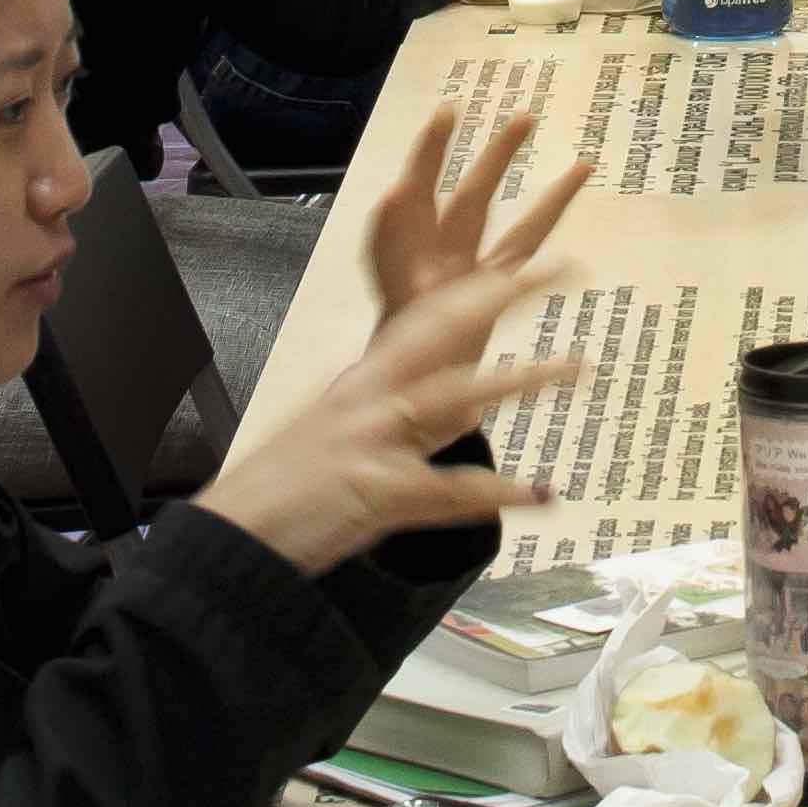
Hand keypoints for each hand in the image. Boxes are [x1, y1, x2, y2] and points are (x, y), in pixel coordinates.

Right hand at [201, 118, 589, 574]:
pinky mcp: (372, 492)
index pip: (425, 319)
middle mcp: (367, 399)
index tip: (531, 263)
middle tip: (559, 267)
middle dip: (500, 294)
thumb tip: (449, 412)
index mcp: (362, 385)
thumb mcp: (339, 438)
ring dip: (518, 379)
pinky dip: (496, 491)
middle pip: (439, 330)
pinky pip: (447, 489)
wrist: (230, 543)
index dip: (479, 288)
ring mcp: (370, 442)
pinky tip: (540, 492)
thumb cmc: (284, 494)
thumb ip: (394, 418)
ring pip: (452, 395)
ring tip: (577, 367)